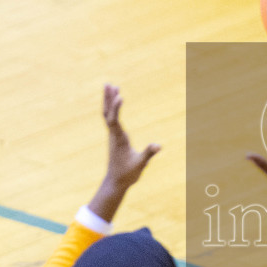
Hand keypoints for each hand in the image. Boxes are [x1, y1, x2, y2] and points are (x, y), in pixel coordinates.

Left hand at [87, 85, 159, 223]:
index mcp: (119, 139)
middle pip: (107, 113)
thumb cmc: (128, 173)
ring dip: (108, 101)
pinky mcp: (114, 137)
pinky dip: (112, 109)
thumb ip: (149, 153)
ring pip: (107, 114)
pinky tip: (115, 103)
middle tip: (109, 84)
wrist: (115, 182)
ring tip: (110, 86)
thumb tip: (159, 146)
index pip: (114, 120)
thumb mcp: (140, 164)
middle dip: (109, 99)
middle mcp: (113, 135)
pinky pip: (111, 119)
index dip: (116, 108)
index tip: (120, 96)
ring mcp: (112, 136)